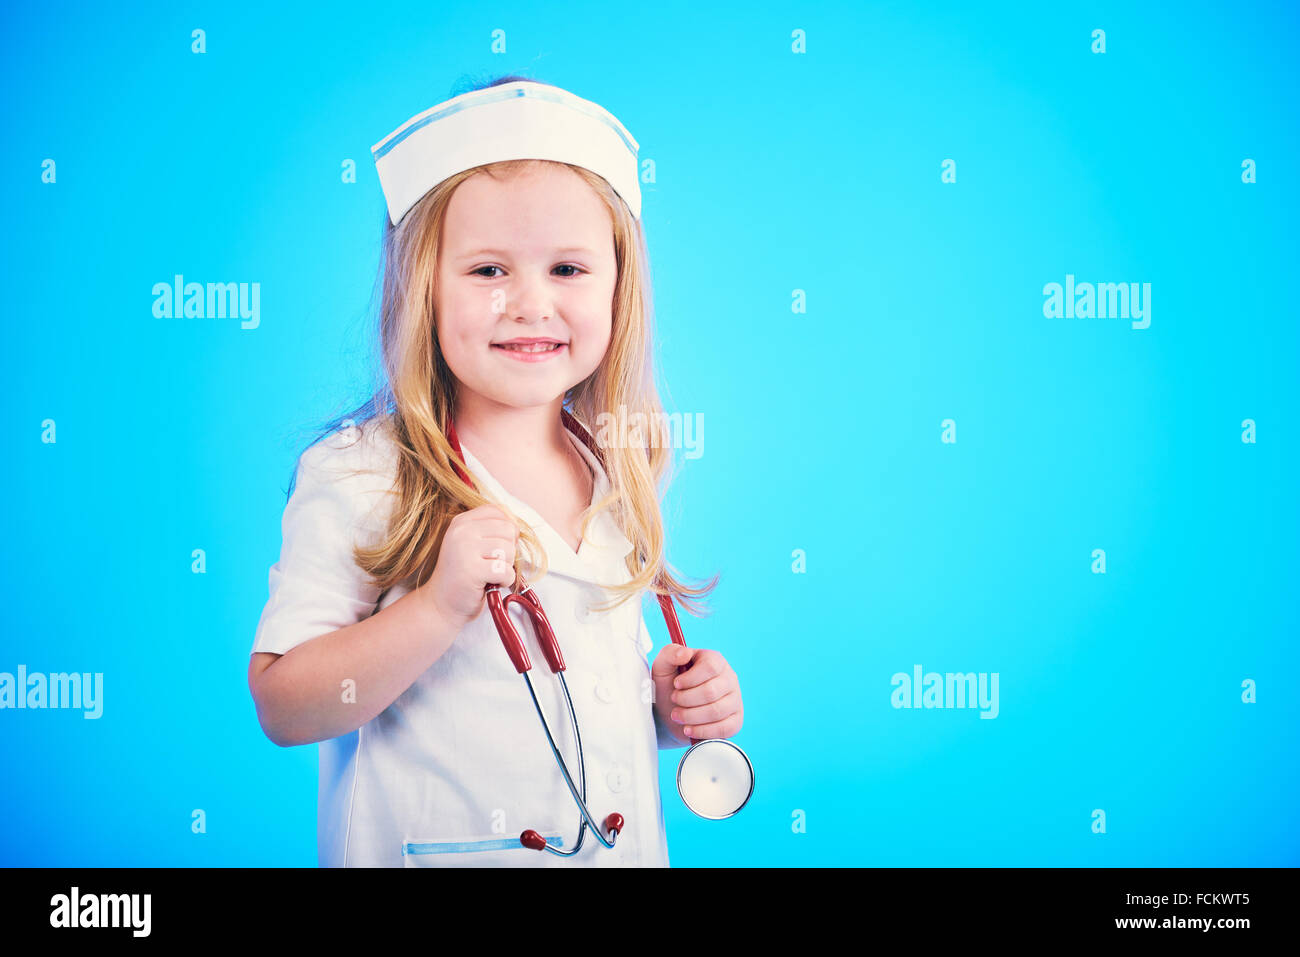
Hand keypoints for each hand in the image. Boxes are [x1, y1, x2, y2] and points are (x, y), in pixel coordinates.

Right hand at [420, 504, 518, 626]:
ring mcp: (464, 550)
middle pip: (508, 530)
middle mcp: (461, 531)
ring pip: (508, 550)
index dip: (508, 529)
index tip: (498, 547)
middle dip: (508, 551)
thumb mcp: (472, 544)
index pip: (498, 511)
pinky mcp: (471, 570)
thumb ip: (492, 530)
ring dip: (506, 567)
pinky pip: (505, 570)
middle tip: (492, 565)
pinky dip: (505, 581)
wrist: (441, 604)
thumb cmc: (463, 575)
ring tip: (489, 575)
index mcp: (462, 522)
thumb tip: (518, 527)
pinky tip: (491, 584)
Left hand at [650, 645, 743, 743]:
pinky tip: (689, 729)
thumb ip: (670, 654)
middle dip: (686, 700)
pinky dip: (702, 731)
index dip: (690, 679)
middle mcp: (729, 678)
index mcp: (715, 660)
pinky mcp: (735, 720)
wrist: (669, 715)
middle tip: (674, 700)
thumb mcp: (662, 667)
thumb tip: (684, 653)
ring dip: (691, 716)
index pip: (710, 667)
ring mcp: (735, 700)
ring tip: (677, 715)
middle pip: (711, 692)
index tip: (676, 684)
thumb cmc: (668, 687)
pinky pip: (725, 729)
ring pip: (716, 711)